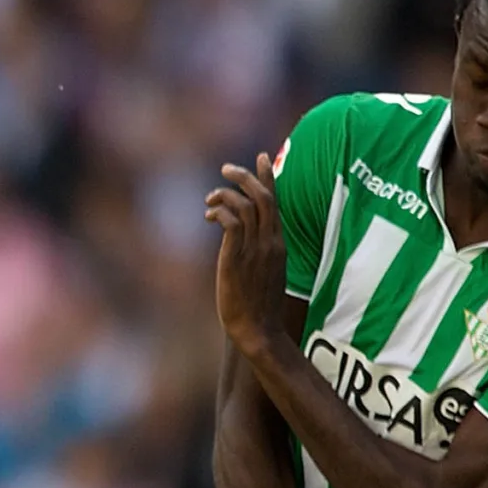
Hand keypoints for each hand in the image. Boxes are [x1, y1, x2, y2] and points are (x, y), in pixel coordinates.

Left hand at [204, 153, 290, 357]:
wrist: (258, 331)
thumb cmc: (258, 307)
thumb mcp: (264, 273)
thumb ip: (257, 252)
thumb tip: (240, 239)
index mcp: (278, 244)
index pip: (276, 202)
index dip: (269, 177)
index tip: (263, 156)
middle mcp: (269, 243)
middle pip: (263, 197)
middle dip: (244, 177)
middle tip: (225, 169)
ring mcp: (254, 250)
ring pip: (246, 206)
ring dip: (225, 195)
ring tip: (209, 199)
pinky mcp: (236, 259)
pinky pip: (231, 222)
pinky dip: (220, 212)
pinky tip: (209, 216)